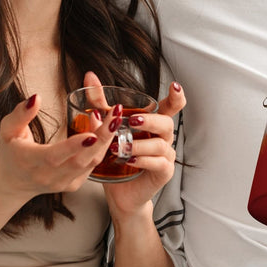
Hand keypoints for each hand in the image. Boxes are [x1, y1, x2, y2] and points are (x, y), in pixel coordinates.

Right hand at [0, 89, 117, 200]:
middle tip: (115, 115)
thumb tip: (35, 98)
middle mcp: (49, 176)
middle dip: (102, 137)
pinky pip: (92, 165)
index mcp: (31, 162)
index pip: (54, 156)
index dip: (74, 146)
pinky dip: (101, 147)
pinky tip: (105, 129)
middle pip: (81, 159)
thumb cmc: (10, 152)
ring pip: (91, 163)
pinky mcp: (74, 184)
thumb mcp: (8, 129)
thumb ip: (21, 114)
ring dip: (106, 140)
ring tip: (115, 117)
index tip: (90, 134)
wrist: (12, 182)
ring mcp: (63, 183)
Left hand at [104, 77, 185, 218]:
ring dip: (140, 144)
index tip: (174, 85)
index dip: (177, 96)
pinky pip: (158, 163)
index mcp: (153, 123)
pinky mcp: (163, 172)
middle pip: (167, 123)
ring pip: (161, 144)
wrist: (117, 190)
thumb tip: (90, 76)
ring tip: (121, 148)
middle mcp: (163, 137)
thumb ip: (99, 102)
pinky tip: (132, 161)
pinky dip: (144, 160)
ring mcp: (165, 155)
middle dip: (150, 121)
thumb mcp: (105, 126)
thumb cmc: (115, 157)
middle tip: (132, 121)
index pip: (172, 106)